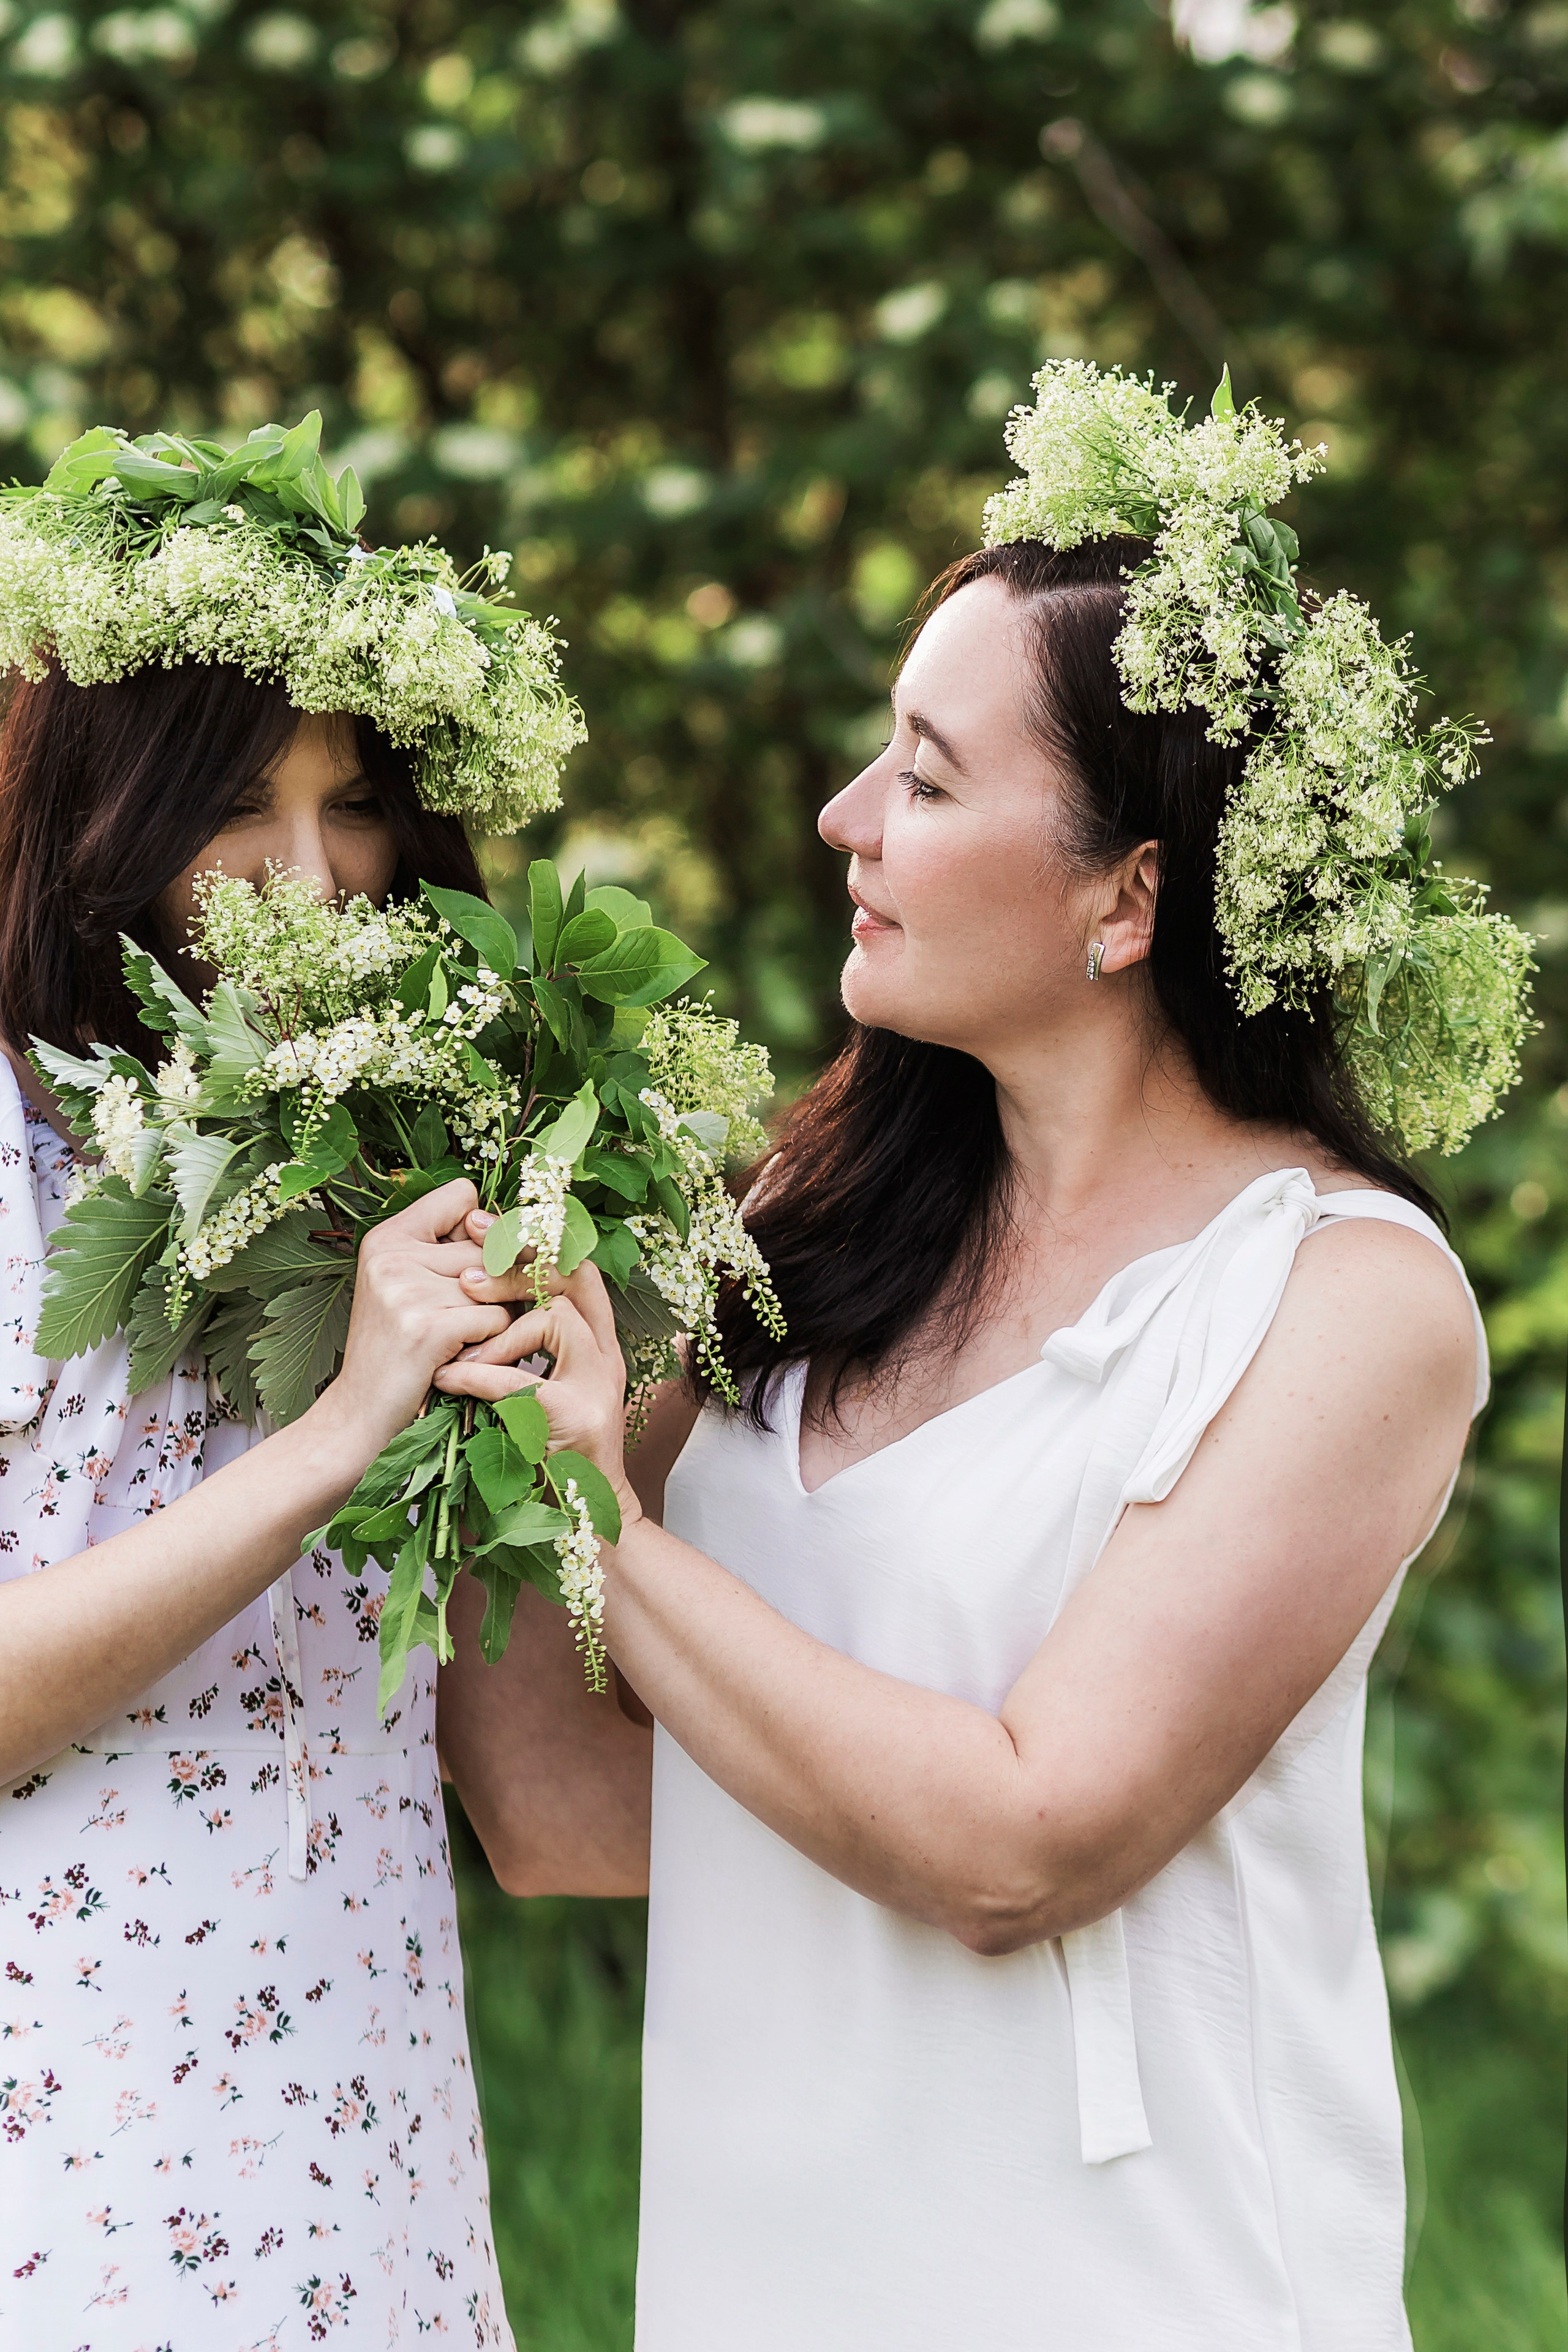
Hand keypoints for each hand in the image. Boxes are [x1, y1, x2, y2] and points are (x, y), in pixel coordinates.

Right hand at [313, 1179, 513, 1460]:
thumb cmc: (397, 1352)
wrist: (359, 1417)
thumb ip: (451, 1252)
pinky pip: (498, 1318)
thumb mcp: (408, 1288)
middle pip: (489, 1243)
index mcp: (385, 1237)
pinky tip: (462, 1357)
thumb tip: (518, 1230)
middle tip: (466, 1317)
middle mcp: (392, 1255)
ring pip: (500, 1282)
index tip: (469, 1265)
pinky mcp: (427, 1326)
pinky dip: (493, 1342)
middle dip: (496, 1282)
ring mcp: (407, 1289)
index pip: (463, 1197)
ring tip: (463, 1338)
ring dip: (498, 1314)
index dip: (479, 1231)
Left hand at [432, 1213, 640, 1524]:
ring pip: (554, 1320)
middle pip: (572, 1278)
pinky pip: (524, 1384)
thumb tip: (472, 1283)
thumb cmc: (547, 1453)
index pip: (575, 1265)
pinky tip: (449, 1380)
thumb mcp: (536, 1384)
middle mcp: (607, 1355)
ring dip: (498, 1325)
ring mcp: (598, 1386)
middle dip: (515, 1261)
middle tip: (465, 1268)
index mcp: (597, 1341)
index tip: (477, 1220)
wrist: (584, 1524)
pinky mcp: (578, 1421)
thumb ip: (521, 1341)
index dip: (529, 1236)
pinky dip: (480, 1379)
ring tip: (458, 1335)